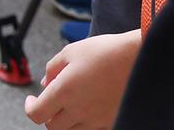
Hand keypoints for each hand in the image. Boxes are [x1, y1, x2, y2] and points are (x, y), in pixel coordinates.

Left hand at [23, 29, 140, 129]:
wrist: (143, 58)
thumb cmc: (106, 51)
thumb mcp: (72, 51)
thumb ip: (53, 68)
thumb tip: (45, 84)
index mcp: (64, 91)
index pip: (37, 114)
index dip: (30, 107)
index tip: (32, 99)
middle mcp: (79, 110)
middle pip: (53, 127)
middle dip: (48, 115)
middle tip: (52, 100)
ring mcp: (97, 119)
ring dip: (66, 121)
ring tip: (71, 102)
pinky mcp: (112, 121)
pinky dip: (85, 123)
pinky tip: (89, 107)